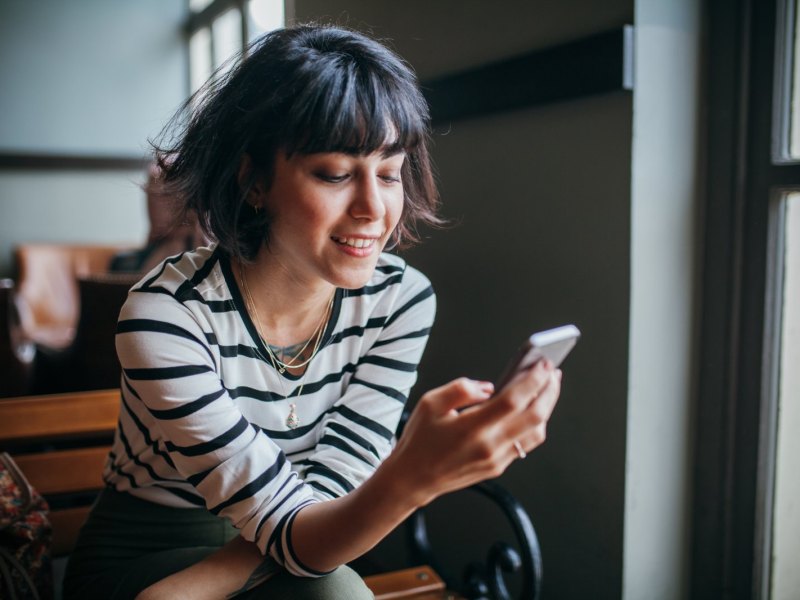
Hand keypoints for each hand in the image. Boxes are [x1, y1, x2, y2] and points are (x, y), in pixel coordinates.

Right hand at [389, 360, 560, 505]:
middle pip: (535, 416)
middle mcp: (489, 446)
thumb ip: (461, 389)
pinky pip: (526, 443)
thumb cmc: (419, 440)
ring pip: (536, 432)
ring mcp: (497, 459)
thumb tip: (489, 387)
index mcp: (472, 428)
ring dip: (546, 408)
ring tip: (546, 388)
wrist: (413, 478)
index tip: (543, 364)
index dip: (533, 380)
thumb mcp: (430, 403)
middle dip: (549, 390)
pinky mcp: (498, 466)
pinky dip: (535, 424)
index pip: (514, 400)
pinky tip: (533, 409)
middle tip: (552, 372)